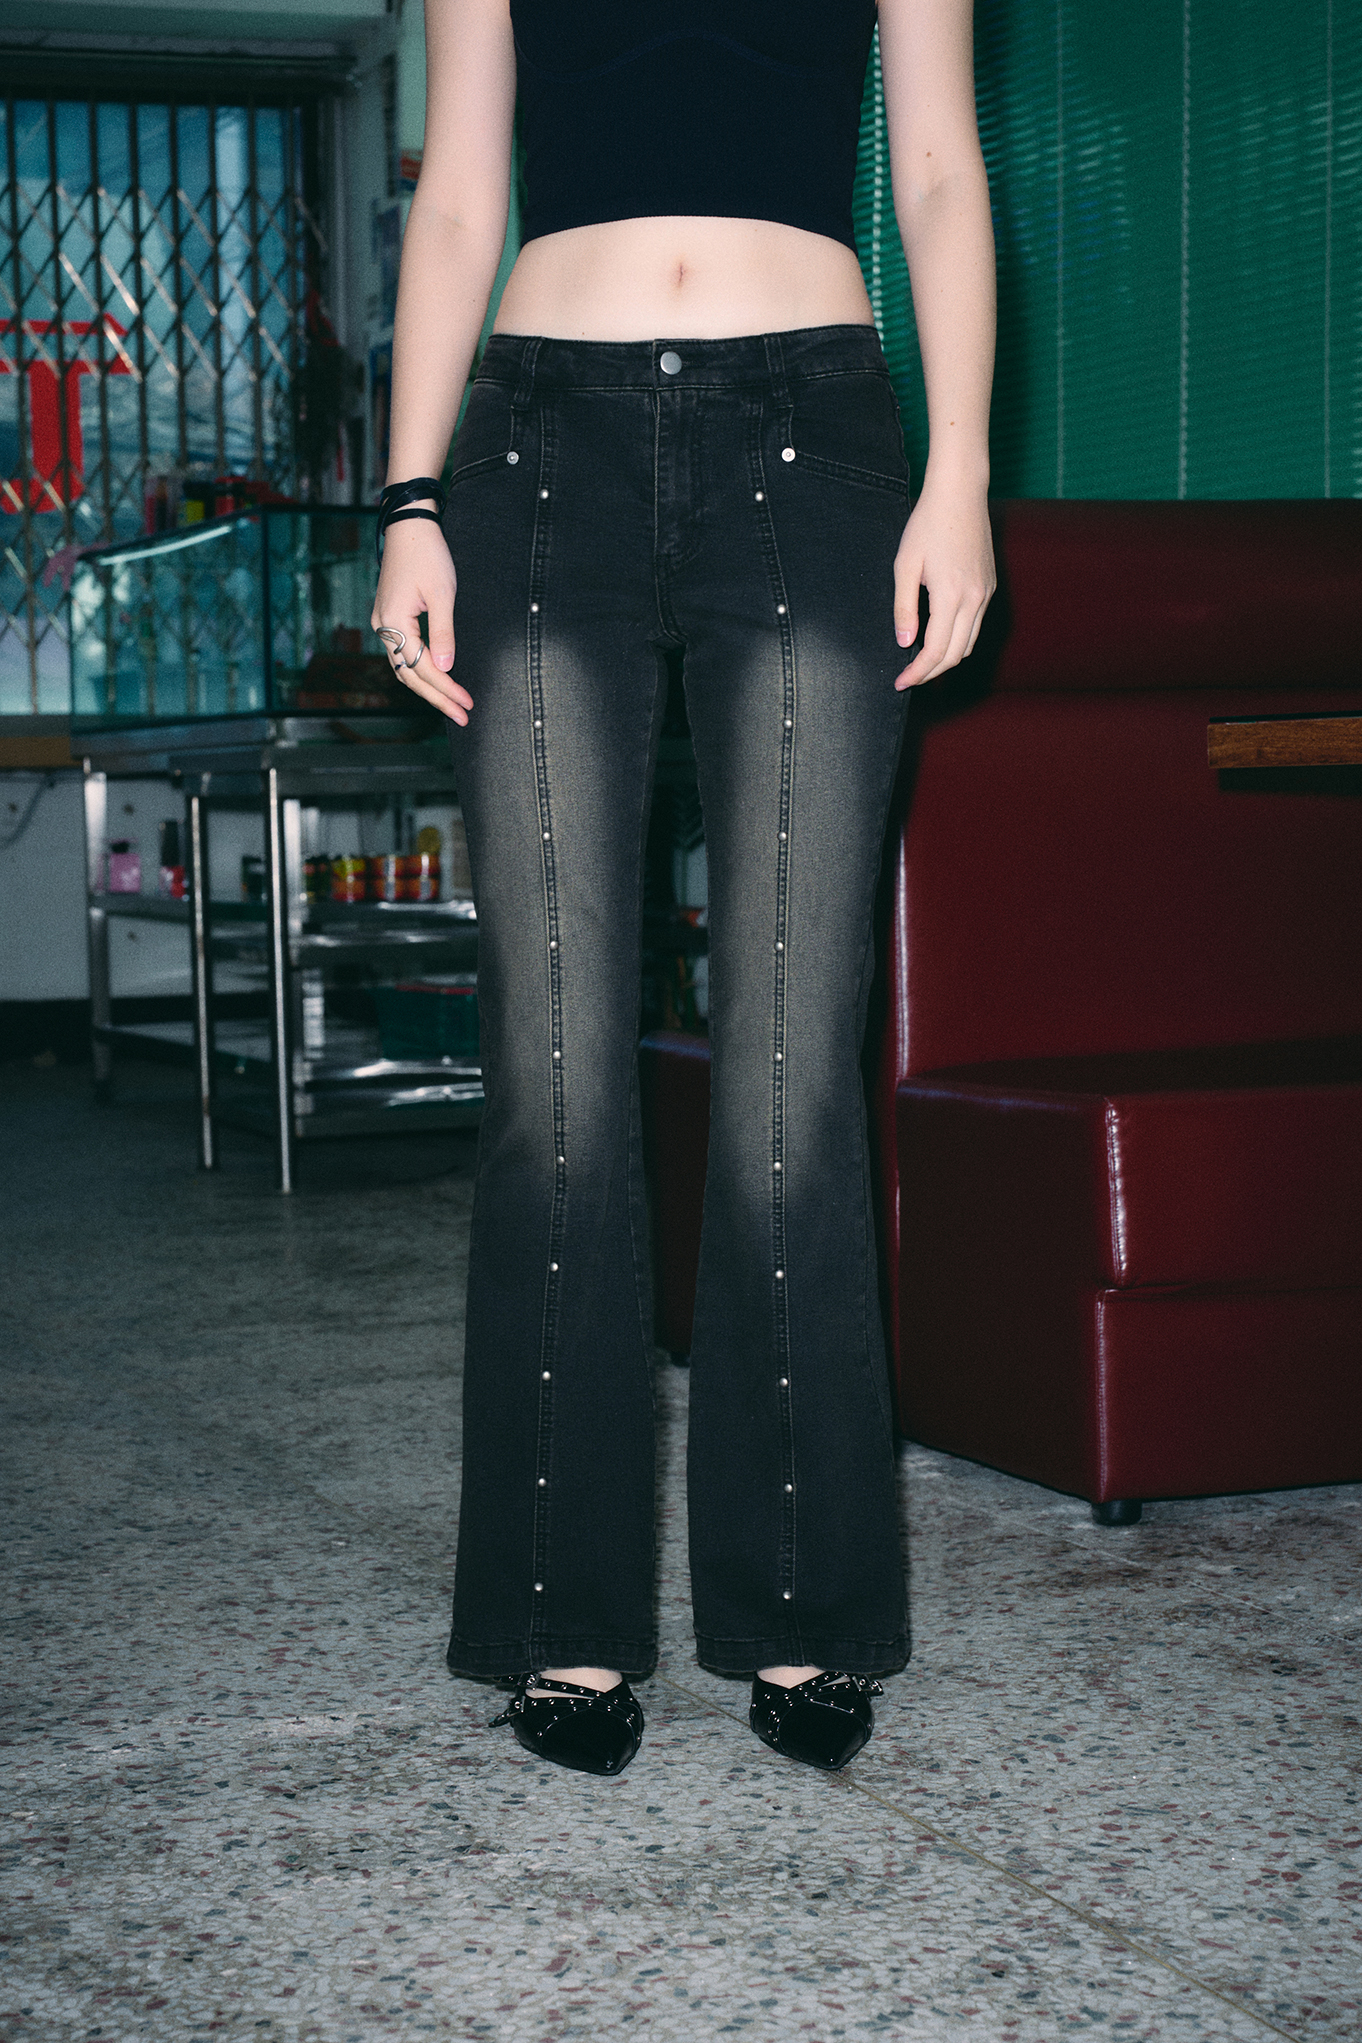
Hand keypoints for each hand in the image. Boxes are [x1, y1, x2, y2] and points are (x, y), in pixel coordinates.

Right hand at [370, 511, 473, 724]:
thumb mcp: (442, 594)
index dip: (446, 689)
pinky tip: (437, 680)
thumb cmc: (428, 555)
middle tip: (462, 716)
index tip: (466, 704)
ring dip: (428, 688)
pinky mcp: (389, 618)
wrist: (409, 526)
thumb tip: (446, 667)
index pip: (422, 668)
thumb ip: (444, 632)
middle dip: (437, 697)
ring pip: (404, 667)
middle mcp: (383, 626)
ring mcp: (383, 623)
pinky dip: (419, 671)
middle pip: (410, 675)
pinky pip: (403, 653)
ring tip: (453, 705)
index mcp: (394, 621)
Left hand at [892, 477, 995, 687]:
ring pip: (968, 643)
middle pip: (955, 655)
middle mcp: (975, 599)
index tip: (900, 682)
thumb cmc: (927, 524)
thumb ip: (904, 607)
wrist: (960, 494)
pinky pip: (976, 626)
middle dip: (931, 673)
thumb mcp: (905, 565)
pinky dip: (958, 640)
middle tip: (908, 678)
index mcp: (951, 595)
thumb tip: (905, 643)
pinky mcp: (989, 587)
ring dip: (946, 660)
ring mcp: (986, 593)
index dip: (917, 672)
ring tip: (922, 664)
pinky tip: (939, 638)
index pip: (936, 651)